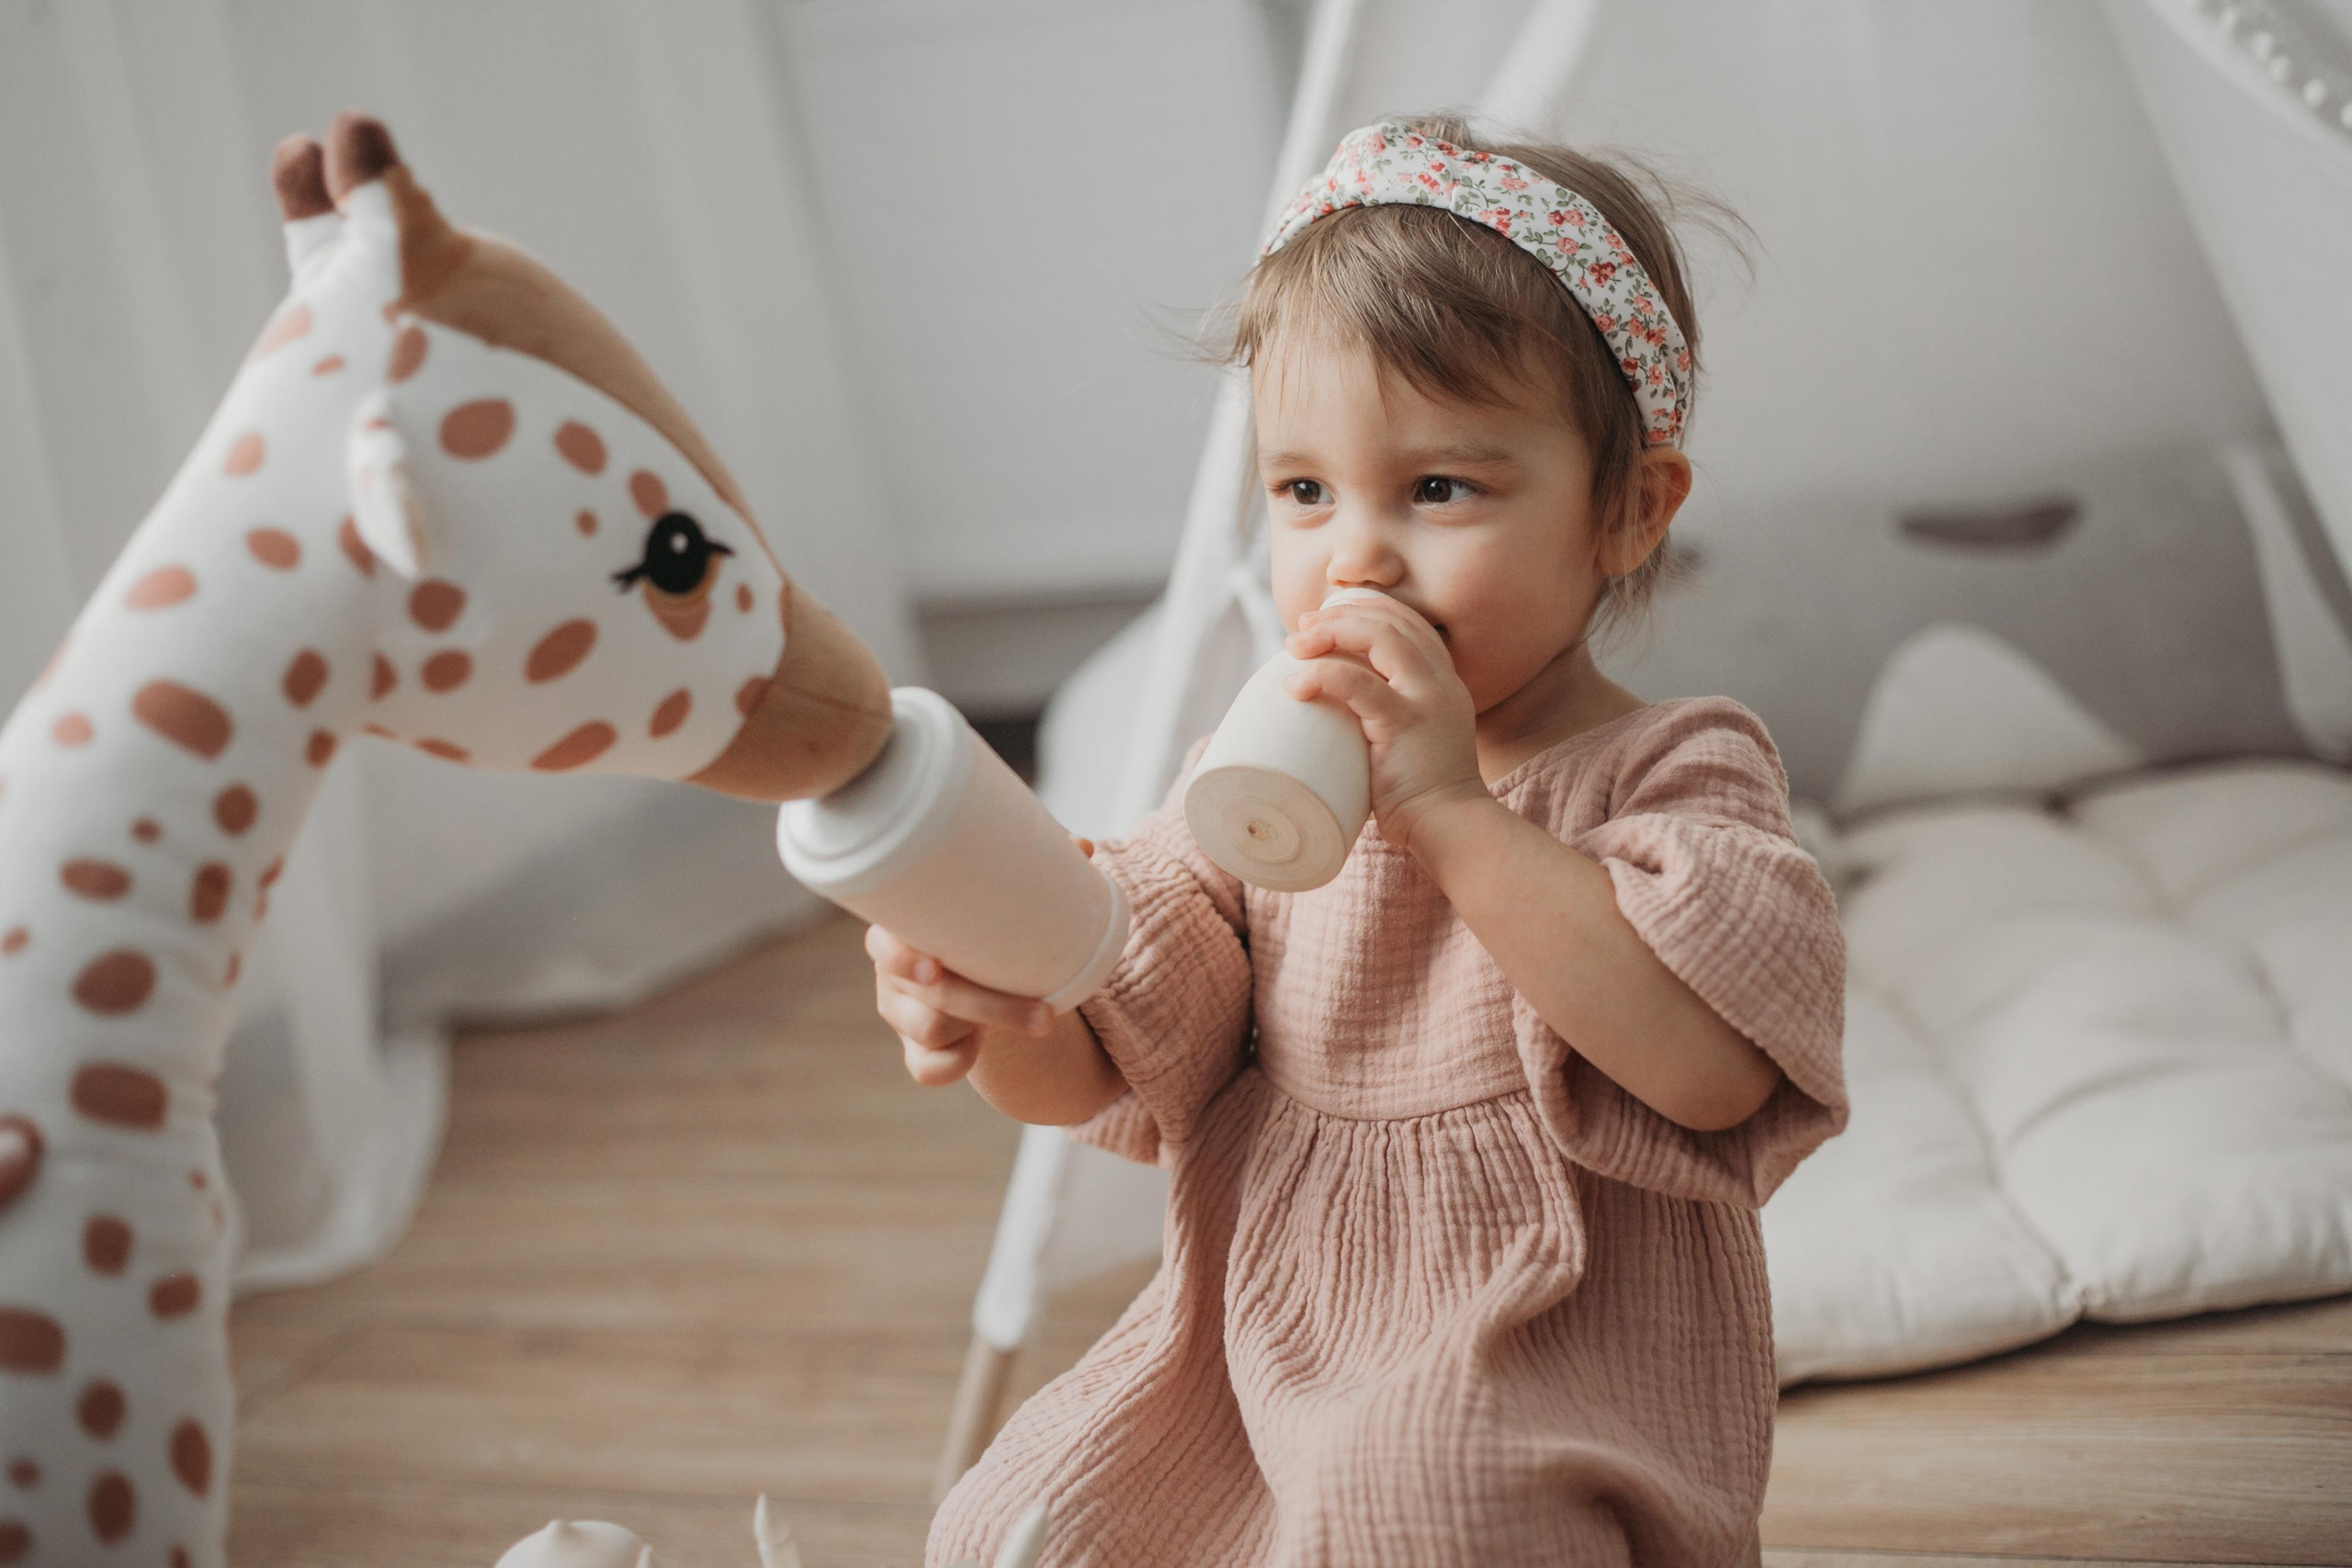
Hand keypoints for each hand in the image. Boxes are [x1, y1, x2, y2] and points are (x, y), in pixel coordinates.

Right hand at [865, 837, 1097, 1086]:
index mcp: (906, 926)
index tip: (934, 967)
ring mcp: (900, 1013)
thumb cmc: (984, 927)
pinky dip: (956, 1062)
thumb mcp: (1005, 899)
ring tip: (1028, 1016)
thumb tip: (1081, 847)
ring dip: (984, 1027)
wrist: (979, 975)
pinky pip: (927, 1069)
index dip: (902, 958)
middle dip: (990, 1005)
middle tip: (1046, 1015)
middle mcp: (892, 971)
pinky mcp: (915, 1049)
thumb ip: (1036, 868)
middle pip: (929, 994)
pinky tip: (978, 1046)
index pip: (886, 945)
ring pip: (931, 1030)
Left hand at [1283, 598, 1488, 853]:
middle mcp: (1441, 682)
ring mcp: (1427, 700)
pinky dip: (1322, 676)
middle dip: (1341, 615)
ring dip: (1331, 633)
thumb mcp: (1412, 742)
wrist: (1451, 828)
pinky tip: (1295, 685)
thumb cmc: (1421, 797)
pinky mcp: (1405, 724)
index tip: (1324, 619)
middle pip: (1392, 622)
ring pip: (1380, 638)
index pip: (1411, 624)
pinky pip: (1359, 685)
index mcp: (1444, 683)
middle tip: (1300, 630)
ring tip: (1295, 647)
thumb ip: (1386, 720)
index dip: (1367, 610)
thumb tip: (1333, 713)